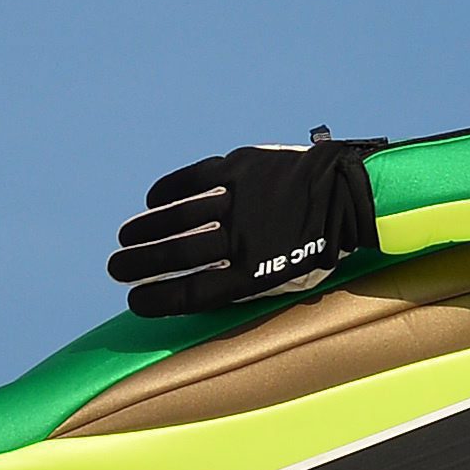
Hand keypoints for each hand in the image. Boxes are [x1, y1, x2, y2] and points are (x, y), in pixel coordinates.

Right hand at [108, 130, 386, 314]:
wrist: (354, 196)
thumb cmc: (323, 248)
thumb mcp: (291, 279)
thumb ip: (247, 284)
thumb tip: (199, 288)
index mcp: (257, 273)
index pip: (193, 292)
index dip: (158, 298)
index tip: (133, 300)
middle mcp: (245, 238)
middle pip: (178, 254)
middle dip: (139, 263)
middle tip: (115, 268)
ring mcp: (242, 200)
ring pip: (181, 217)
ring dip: (147, 228)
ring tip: (125, 237)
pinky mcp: (243, 168)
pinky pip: (196, 179)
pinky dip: (170, 191)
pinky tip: (152, 201)